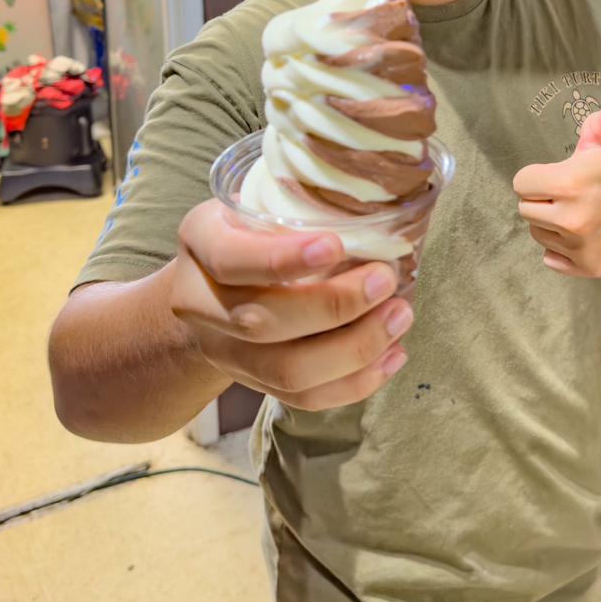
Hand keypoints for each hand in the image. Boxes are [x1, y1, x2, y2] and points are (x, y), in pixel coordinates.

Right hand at [170, 198, 412, 409]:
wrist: (205, 288)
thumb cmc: (251, 230)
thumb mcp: (256, 202)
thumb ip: (297, 204)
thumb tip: (375, 205)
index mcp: (201, 243)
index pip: (231, 259)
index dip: (282, 259)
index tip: (336, 245)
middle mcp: (201, 304)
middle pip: (261, 322)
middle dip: (334, 306)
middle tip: (385, 280)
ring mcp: (224, 352)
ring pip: (286, 370)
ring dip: (354, 349)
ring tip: (400, 316)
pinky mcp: (253, 383)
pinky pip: (303, 399)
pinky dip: (355, 383)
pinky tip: (393, 355)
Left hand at [512, 94, 600, 277]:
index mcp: (570, 183)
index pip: (521, 183)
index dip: (538, 176)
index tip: (561, 174)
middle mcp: (573, 220)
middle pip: (525, 209)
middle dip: (543, 199)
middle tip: (573, 193)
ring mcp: (581, 247)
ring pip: (537, 233)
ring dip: (551, 223)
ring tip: (581, 211)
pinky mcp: (588, 267)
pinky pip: (550, 258)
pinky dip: (562, 248)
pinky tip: (585, 234)